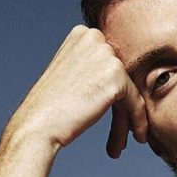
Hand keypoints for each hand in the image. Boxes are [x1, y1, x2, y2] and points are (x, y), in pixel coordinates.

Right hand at [7, 25, 146, 157]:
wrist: (37, 125)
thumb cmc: (50, 107)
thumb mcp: (71, 73)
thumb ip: (94, 67)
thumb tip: (120, 75)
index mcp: (83, 34)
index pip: (110, 65)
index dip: (113, 94)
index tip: (114, 116)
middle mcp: (95, 38)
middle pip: (121, 78)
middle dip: (121, 108)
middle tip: (122, 134)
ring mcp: (106, 55)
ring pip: (130, 91)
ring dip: (127, 119)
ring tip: (121, 143)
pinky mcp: (116, 76)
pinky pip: (136, 101)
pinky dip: (138, 120)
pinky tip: (139, 137)